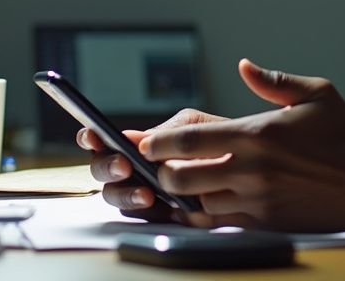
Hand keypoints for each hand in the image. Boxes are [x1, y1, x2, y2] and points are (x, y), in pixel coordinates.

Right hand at [78, 107, 226, 220]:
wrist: (253, 164)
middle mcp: (137, 169)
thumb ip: (168, 133)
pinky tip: (159, 205)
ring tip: (146, 193)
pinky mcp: (163, 214)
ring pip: (119, 197)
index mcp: (141, 144)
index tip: (92, 135)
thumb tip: (134, 140)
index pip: (105, 141)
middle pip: (103, 172)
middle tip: (124, 166)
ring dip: (126, 194)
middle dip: (107, 167)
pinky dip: (148, 212)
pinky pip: (145, 217)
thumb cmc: (223, 140)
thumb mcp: (197, 127)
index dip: (92, 138)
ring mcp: (147, 192)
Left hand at [140, 58, 344, 231]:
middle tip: (162, 166)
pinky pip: (219, 224)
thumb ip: (274, 81)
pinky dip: (204, 215)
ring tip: (182, 185)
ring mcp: (257, 200)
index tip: (148, 142)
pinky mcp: (266, 223)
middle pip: (180, 177)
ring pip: (196, 204)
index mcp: (258, 133)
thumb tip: (244, 66)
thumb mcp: (317, 93)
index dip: (158, 142)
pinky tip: (205, 204)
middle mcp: (252, 169)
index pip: (189, 139)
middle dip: (163, 172)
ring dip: (183, 196)